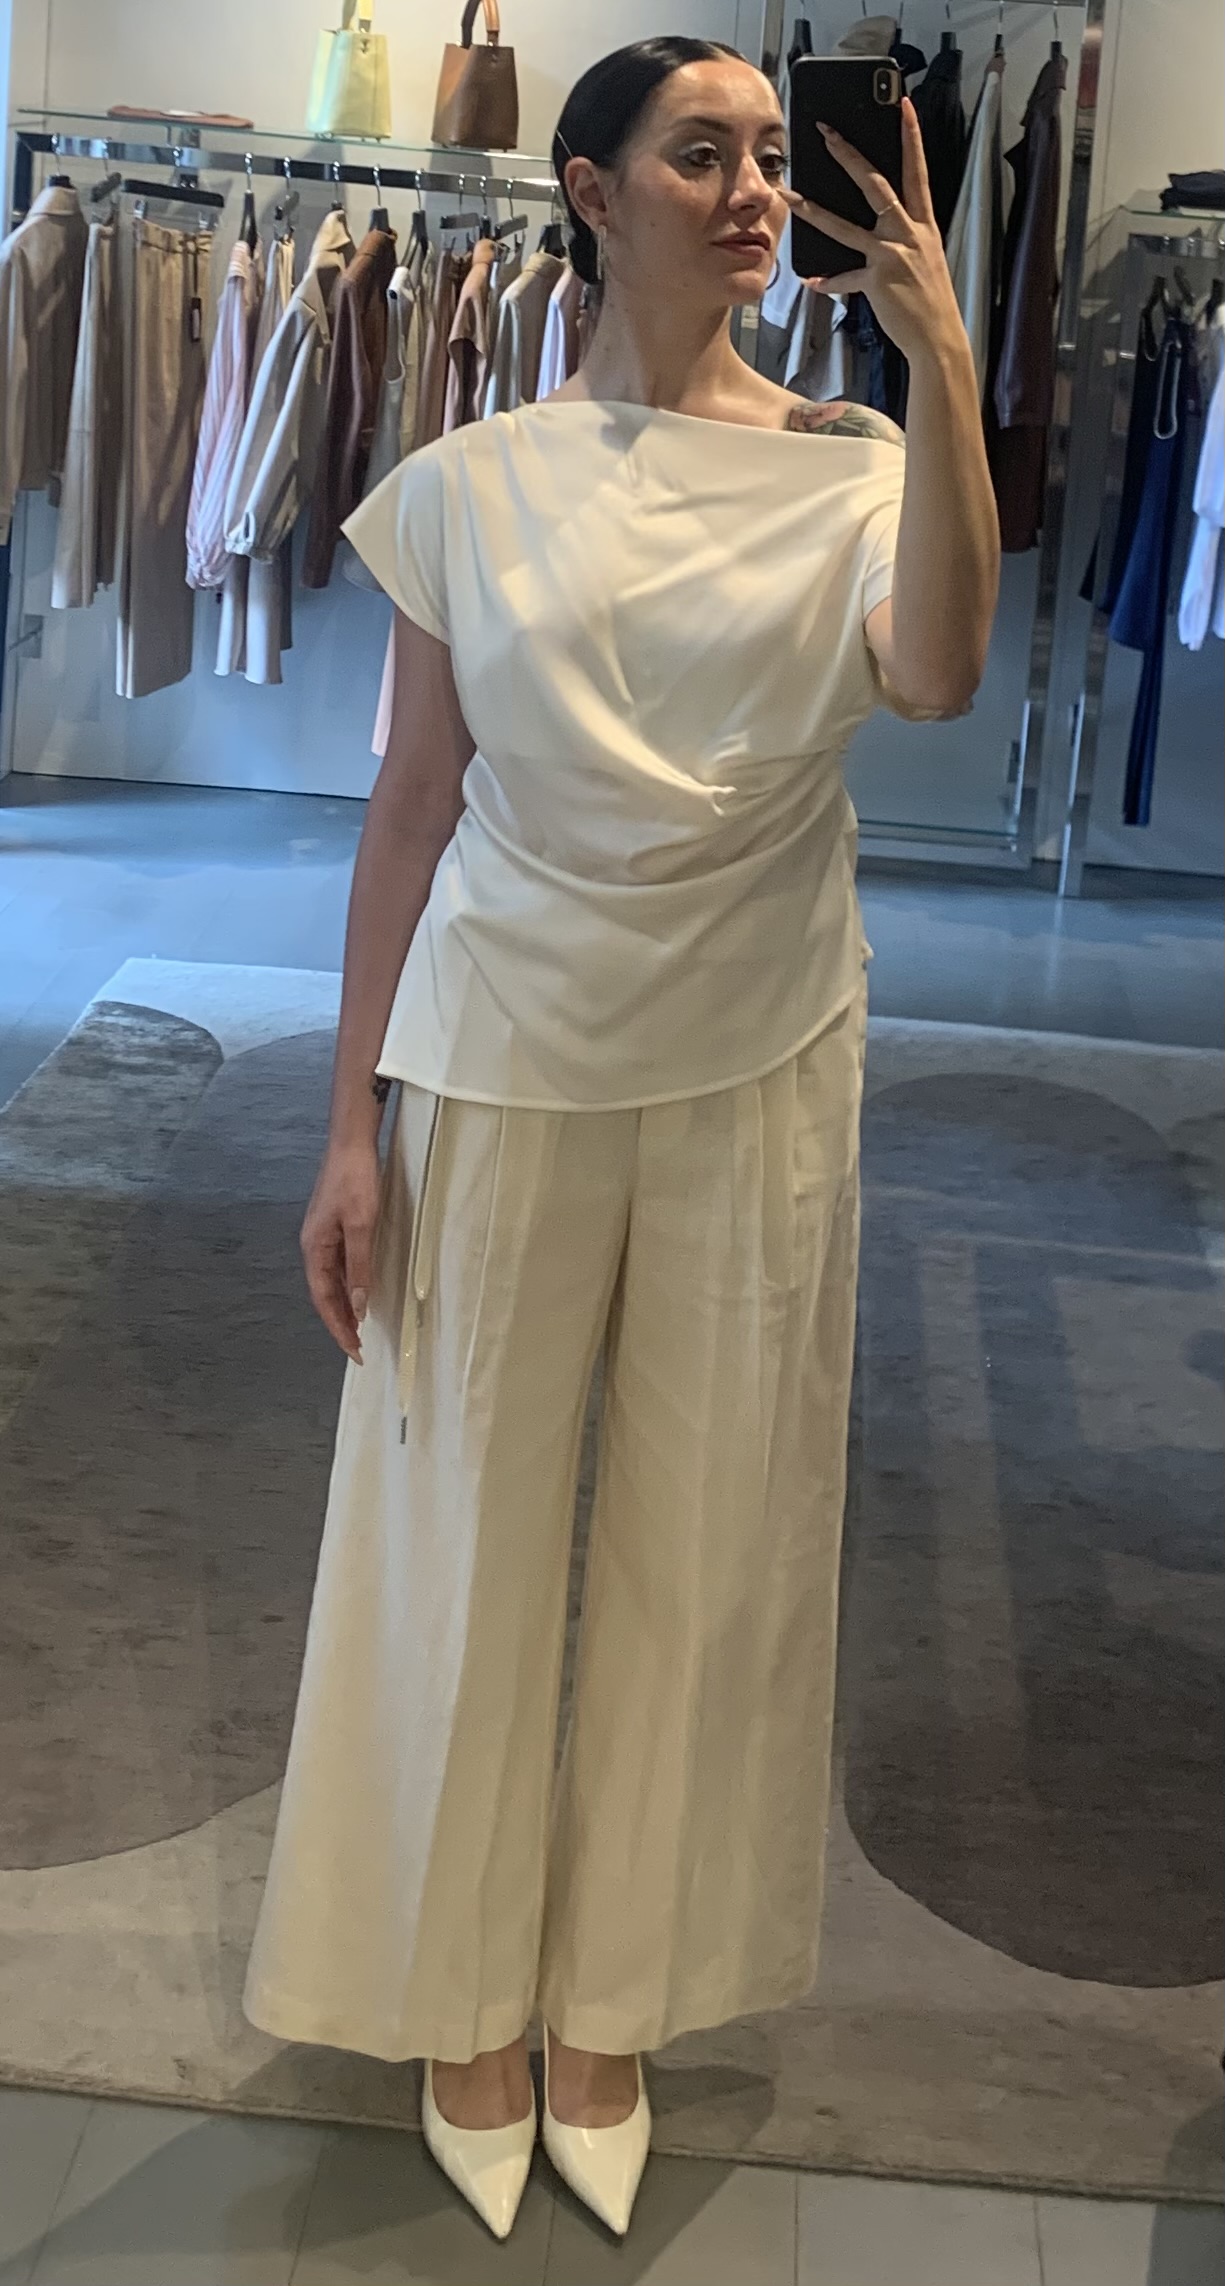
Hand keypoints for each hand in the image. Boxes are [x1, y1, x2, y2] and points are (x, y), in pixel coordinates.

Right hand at [301, 1139, 382, 1362]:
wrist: (351, 1144)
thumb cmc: (355, 1181)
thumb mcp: (362, 1225)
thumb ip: (360, 1266)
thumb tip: (358, 1305)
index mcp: (314, 1249)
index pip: (324, 1299)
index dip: (338, 1327)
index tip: (355, 1351)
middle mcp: (314, 1247)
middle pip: (325, 1295)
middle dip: (340, 1323)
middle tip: (359, 1349)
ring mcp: (323, 1237)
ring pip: (332, 1282)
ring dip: (345, 1307)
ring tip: (361, 1330)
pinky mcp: (334, 1228)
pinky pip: (339, 1267)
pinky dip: (349, 1286)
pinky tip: (361, 1294)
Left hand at [782, 97, 966, 366]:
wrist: (939, 336)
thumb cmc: (931, 299)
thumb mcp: (924, 259)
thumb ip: (902, 238)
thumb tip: (878, 229)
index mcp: (922, 224)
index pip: (917, 170)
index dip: (911, 136)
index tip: (904, 106)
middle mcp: (908, 233)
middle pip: (876, 184)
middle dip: (849, 156)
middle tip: (826, 133)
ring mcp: (892, 254)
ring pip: (846, 226)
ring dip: (814, 210)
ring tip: (791, 195)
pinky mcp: (877, 279)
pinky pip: (844, 278)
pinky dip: (828, 282)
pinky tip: (811, 282)